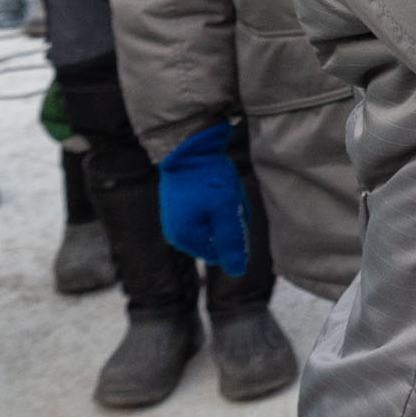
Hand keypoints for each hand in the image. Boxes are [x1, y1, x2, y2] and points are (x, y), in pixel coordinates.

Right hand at [157, 122, 249, 274]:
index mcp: (185, 238)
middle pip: (219, 235)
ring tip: (223, 186)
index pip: (220, 252)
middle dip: (230, 217)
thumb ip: (232, 241)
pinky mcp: (184, 203)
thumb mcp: (226, 209)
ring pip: (217, 218)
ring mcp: (179, 216)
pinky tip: (219, 182)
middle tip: (227, 195)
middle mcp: (177, 232)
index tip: (231, 209)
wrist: (187, 145)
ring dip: (227, 204)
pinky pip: (211, 206)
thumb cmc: (207, 178)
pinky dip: (220, 196)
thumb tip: (238, 271)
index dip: (233, 232)